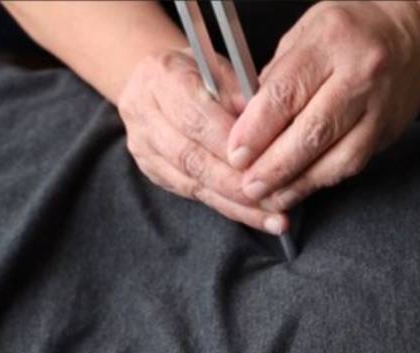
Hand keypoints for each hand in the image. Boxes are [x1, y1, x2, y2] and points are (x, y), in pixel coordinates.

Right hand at [118, 48, 288, 234]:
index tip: (265, 162)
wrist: (156, 80)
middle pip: (191, 156)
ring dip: (236, 204)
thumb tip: (269, 124)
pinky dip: (228, 207)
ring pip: (193, 182)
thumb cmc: (200, 72)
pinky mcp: (152, 170)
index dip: (230, 145)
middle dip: (236, 183)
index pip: (196, 118)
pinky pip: (193, 194)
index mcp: (164, 77)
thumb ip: (242, 94)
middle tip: (275, 200)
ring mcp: (144, 145)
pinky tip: (257, 216)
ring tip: (274, 218)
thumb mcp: (222, 68)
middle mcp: (145, 112)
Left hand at [227, 2, 419, 214]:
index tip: (236, 153)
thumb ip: (278, 74)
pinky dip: (322, 180)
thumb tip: (249, 121)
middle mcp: (361, 75)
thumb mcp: (306, 31)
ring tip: (270, 197)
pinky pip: (353, 163)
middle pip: (313, 131)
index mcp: (332, 41)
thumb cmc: (352, 30)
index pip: (287, 93)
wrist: (413, 36)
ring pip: (338, 157)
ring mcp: (380, 106)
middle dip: (275, 166)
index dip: (257, 130)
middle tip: (248, 185)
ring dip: (300, 182)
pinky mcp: (388, 131)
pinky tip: (300, 187)